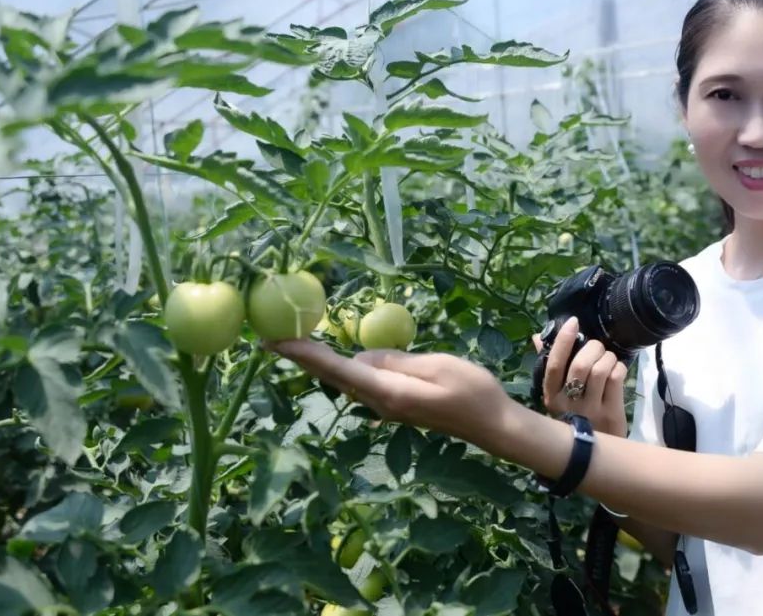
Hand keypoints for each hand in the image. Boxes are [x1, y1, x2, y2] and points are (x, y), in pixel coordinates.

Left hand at [265, 340, 514, 449]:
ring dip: (320, 361)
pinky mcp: (395, 404)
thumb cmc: (472, 391)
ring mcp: (386, 406)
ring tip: (295, 338)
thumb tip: (361, 357)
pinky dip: (343, 367)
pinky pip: (363, 381)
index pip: (337, 369)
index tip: (274, 342)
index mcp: (388, 392)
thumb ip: (396, 361)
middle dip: (301, 357)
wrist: (492, 425)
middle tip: (269, 339)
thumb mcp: (436, 366)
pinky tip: (336, 355)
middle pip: (333, 376)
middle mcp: (379, 403)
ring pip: (347, 378)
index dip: (305, 354)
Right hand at [533, 316, 628, 437]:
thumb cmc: (574, 419)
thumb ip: (549, 365)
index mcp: (551, 397)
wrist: (594, 455)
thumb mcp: (558, 396)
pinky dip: (619, 368)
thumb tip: (537, 336)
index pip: (554, 365)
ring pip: (601, 369)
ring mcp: (590, 410)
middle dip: (594, 348)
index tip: (573, 323)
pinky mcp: (611, 414)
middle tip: (598, 348)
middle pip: (581, 364)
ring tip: (609, 360)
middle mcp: (568, 404)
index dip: (563, 341)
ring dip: (608, 357)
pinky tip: (617, 372)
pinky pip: (617, 378)